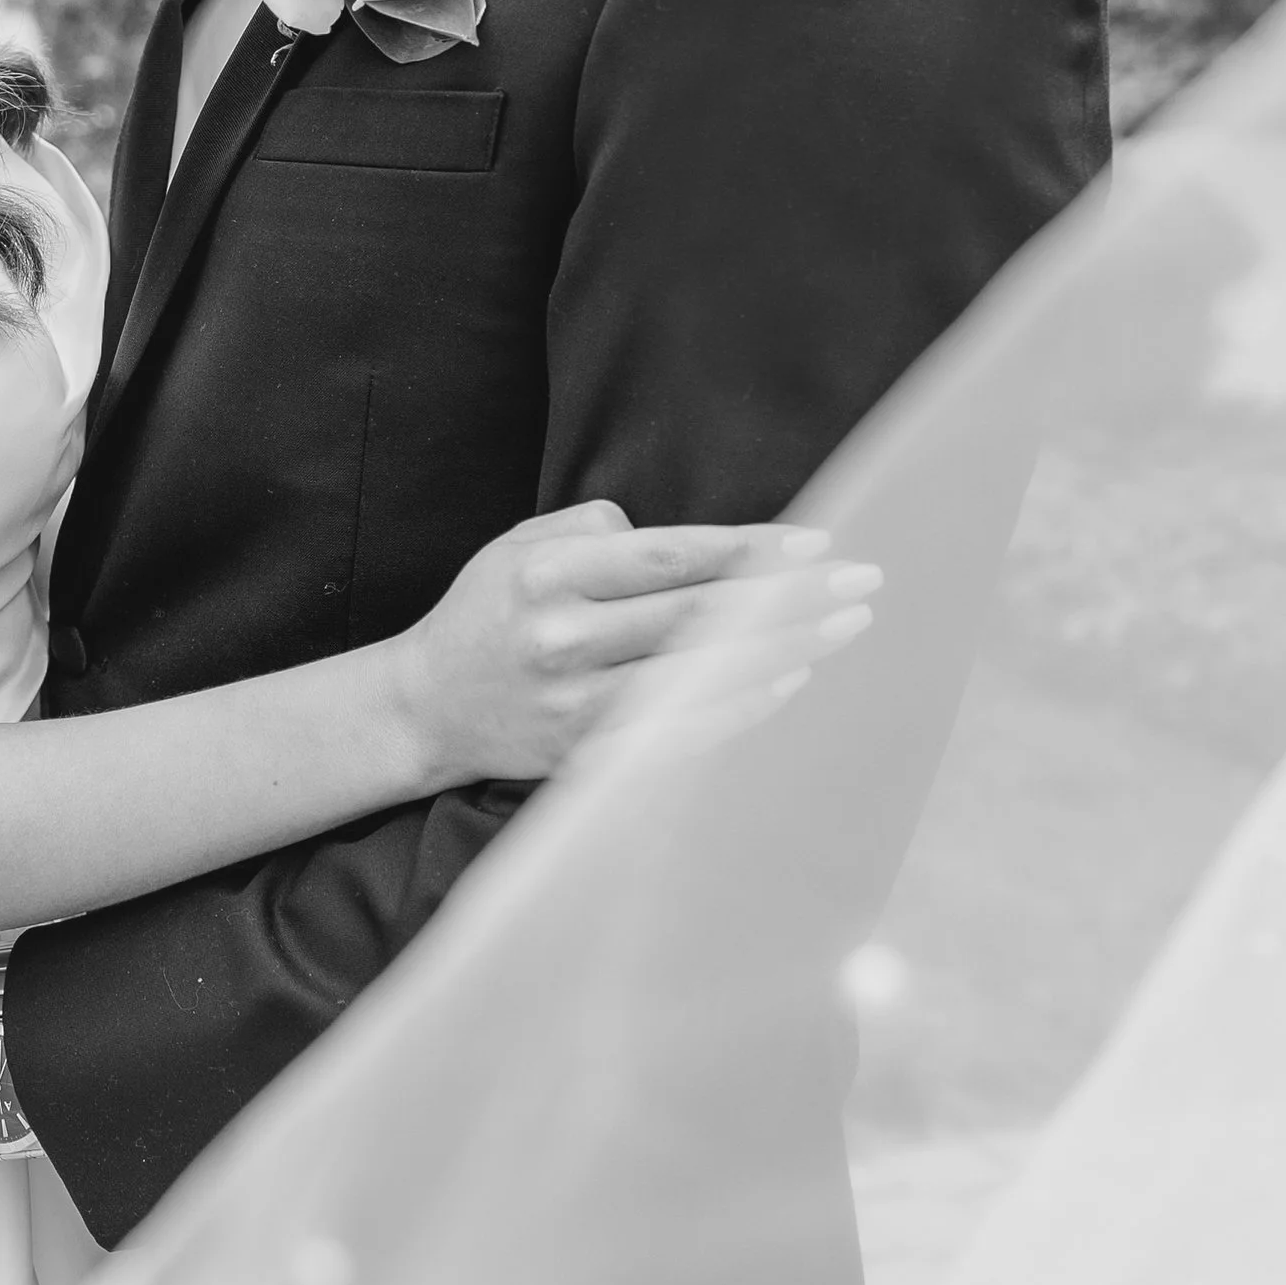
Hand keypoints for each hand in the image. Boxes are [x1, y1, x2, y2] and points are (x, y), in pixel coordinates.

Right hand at [404, 501, 876, 783]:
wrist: (425, 708)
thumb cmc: (488, 611)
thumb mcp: (520, 545)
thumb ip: (597, 531)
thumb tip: (683, 545)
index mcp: (549, 574)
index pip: (671, 558)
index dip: (750, 550)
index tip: (815, 541)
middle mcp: (563, 638)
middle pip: (700, 616)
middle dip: (790, 596)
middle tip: (860, 580)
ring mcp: (575, 704)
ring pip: (702, 675)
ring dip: (784, 649)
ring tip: (843, 626)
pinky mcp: (586, 753)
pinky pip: (683, 729)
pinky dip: (743, 704)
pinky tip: (790, 679)